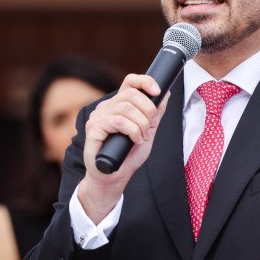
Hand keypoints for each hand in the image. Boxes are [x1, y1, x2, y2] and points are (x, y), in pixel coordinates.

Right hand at [78, 73, 169, 223]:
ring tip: (142, 138)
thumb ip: (155, 114)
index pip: (130, 81)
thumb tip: (166, 93)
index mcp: (118, 104)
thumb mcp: (147, 131)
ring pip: (126, 108)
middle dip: (148, 111)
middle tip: (150, 128)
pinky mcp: (94, 128)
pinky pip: (119, 121)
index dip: (145, 81)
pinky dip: (133, 131)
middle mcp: (106, 107)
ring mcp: (98, 116)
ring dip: (141, 124)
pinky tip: (135, 140)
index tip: (158, 91)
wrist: (113, 177)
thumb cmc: (127, 155)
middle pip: (131, 94)